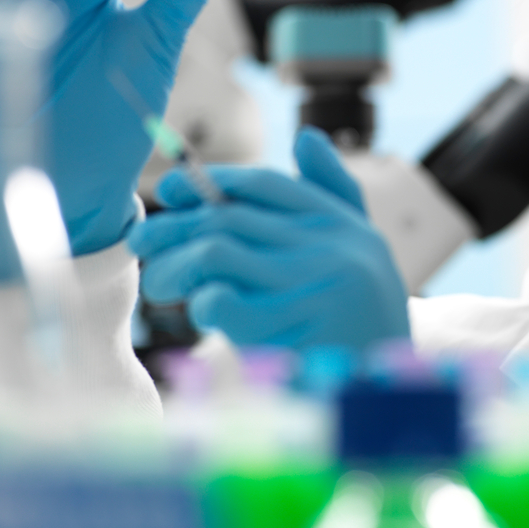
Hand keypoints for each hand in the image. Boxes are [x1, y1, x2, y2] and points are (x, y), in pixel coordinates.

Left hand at [128, 127, 410, 349]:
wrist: (386, 391)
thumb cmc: (365, 319)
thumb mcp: (361, 250)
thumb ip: (335, 194)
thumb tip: (306, 137)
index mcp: (341, 224)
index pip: (264, 185)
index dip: (211, 182)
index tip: (171, 188)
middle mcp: (329, 247)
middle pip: (228, 218)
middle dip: (173, 227)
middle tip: (141, 243)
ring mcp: (309, 286)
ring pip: (213, 252)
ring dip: (173, 266)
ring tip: (159, 285)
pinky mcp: (288, 329)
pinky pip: (219, 300)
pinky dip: (199, 303)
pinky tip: (201, 314)